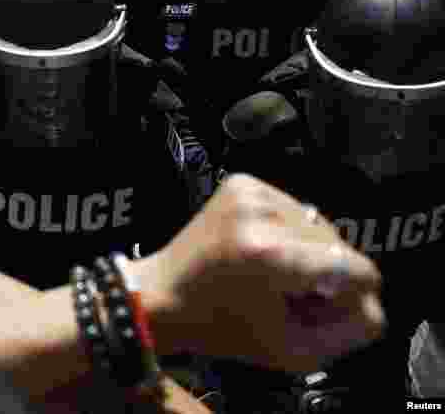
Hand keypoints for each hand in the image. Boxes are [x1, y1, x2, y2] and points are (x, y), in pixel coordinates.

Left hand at [134, 173, 384, 373]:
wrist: (162, 294)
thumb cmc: (223, 327)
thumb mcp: (294, 350)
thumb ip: (350, 329)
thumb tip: (371, 299)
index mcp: (273, 255)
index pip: (358, 269)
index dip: (348, 297)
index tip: (318, 309)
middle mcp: (262, 214)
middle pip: (340, 245)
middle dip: (326, 274)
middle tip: (289, 295)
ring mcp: (250, 192)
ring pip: (320, 224)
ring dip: (308, 251)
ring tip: (271, 274)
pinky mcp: (242, 183)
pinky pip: (295, 208)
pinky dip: (288, 231)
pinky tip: (260, 250)